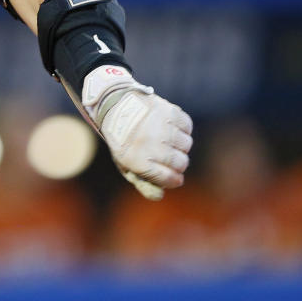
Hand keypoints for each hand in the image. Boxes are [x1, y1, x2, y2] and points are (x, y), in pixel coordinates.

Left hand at [82, 66, 192, 199]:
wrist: (114, 104)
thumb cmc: (122, 138)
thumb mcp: (125, 163)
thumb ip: (142, 181)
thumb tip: (160, 195)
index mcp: (138, 161)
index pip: (169, 178)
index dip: (175, 180)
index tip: (175, 178)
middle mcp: (151, 145)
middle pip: (181, 163)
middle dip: (179, 164)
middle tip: (172, 158)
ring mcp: (161, 127)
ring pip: (186, 144)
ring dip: (181, 145)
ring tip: (170, 140)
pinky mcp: (168, 111)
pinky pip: (187, 126)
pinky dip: (183, 128)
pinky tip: (173, 127)